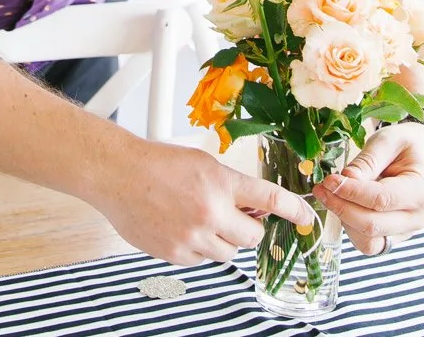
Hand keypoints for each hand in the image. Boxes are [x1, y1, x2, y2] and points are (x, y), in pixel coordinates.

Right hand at [90, 139, 316, 266]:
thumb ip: (229, 185)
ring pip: (228, 253)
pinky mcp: (176, 254)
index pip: (270, 199)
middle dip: (248, 230)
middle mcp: (211, 212)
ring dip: (222, 241)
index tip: (306, 218)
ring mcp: (193, 236)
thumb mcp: (202, 163)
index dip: (294, 210)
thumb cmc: (156, 163)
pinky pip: (202, 261)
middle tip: (235, 219)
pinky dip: (198, 249)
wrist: (118, 175)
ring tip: (200, 221)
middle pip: (252, 237)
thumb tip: (252, 206)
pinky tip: (182, 229)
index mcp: (221, 183)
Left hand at [316, 121, 423, 254]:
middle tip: (321, 188)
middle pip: (371, 225)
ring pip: (367, 239)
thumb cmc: (407, 145)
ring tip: (328, 195)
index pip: (380, 200)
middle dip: (341, 207)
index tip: (328, 180)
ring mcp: (405, 231)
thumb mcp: (389, 140)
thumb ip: (368, 160)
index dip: (350, 192)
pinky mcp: (392, 236)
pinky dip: (350, 227)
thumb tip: (345, 180)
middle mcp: (416, 218)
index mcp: (421, 191)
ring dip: (343, 219)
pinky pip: (368, 242)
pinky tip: (341, 205)